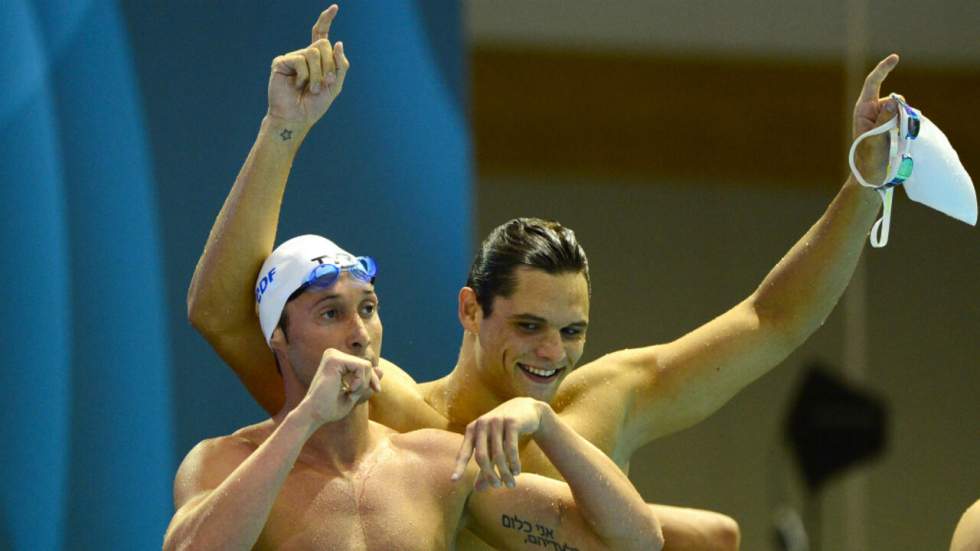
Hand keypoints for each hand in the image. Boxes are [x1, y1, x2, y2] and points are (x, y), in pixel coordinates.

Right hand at [266, 5, 349, 127]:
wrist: (297, 117)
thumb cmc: (314, 105)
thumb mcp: (335, 86)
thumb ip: (340, 65)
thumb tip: (338, 42)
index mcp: (318, 59)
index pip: (321, 34)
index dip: (326, 20)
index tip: (335, 7)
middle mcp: (305, 55)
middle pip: (324, 44)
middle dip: (329, 66)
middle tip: (322, 84)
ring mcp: (293, 57)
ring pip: (315, 52)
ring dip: (318, 74)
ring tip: (311, 88)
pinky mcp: (282, 62)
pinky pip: (301, 60)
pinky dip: (305, 76)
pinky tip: (297, 85)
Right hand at [301, 348, 381, 426]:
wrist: (314, 415)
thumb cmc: (330, 408)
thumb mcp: (355, 393)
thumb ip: (366, 381)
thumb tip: (381, 370)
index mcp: (336, 361)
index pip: (363, 365)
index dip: (372, 379)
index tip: (377, 390)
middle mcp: (333, 354)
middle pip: (366, 364)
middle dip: (368, 382)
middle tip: (356, 394)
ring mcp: (332, 355)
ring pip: (365, 365)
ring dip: (362, 384)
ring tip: (350, 392)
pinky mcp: (334, 359)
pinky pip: (361, 367)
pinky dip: (360, 382)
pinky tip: (349, 389)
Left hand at [450, 398, 549, 489]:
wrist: (525, 409)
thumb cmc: (503, 431)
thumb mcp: (492, 447)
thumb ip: (485, 467)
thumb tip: (477, 490)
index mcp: (472, 429)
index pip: (464, 452)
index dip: (459, 467)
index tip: (453, 481)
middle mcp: (482, 424)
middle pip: (482, 456)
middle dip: (489, 475)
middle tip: (498, 487)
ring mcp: (496, 421)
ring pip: (498, 454)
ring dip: (505, 472)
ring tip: (511, 483)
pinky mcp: (512, 422)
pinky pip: (511, 448)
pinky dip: (514, 463)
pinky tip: (517, 472)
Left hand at [852, 54, 899, 184]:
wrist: (871, 176)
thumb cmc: (869, 159)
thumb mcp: (876, 139)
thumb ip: (885, 119)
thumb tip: (893, 99)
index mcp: (863, 110)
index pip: (873, 83)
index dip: (883, 69)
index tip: (895, 58)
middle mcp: (872, 111)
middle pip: (894, 99)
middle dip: (900, 111)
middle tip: (894, 133)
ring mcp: (883, 118)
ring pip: (902, 110)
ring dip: (903, 122)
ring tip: (893, 141)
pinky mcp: (891, 125)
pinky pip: (905, 119)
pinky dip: (906, 126)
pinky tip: (899, 140)